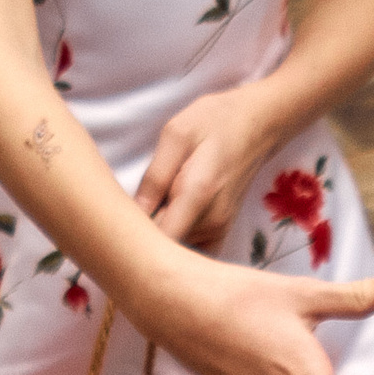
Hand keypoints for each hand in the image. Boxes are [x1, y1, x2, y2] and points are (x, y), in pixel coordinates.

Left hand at [135, 85, 295, 250]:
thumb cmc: (213, 122)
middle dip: (142, 239)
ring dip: (157, 237)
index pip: (158, 242)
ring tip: (149, 211)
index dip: (133, 243)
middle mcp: (210, 222)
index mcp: (197, 195)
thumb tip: (134, 212)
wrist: (257, 125)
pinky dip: (175, 244)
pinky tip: (165, 224)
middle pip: (163, 249)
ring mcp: (217, 231)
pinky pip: (190, 252)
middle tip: (127, 215)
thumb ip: (155, 175)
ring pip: (174, 250)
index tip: (116, 231)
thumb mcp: (176, 134)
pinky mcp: (219, 234)